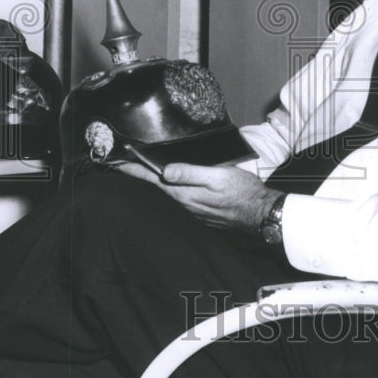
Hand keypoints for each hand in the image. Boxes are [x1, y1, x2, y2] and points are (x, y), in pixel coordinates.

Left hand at [120, 159, 282, 232]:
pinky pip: (181, 199)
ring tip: (143, 171)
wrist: (260, 214)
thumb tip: (164, 170)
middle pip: (158, 187)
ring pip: (169, 193)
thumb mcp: (218, 176)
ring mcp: (193, 210)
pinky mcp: (201, 213)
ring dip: (155, 182)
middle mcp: (185, 204)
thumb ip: (190, 172)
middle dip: (140, 174)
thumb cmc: (243, 193)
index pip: (153, 180)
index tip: (118, 162)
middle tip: (124, 163)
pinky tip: (172, 184)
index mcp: (186, 193)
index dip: (135, 170)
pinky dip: (172, 189)